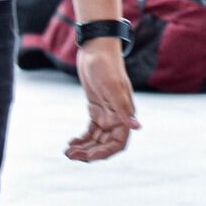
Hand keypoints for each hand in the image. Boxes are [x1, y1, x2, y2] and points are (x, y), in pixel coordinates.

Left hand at [64, 39, 138, 161]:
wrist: (95, 48)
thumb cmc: (105, 64)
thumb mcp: (112, 87)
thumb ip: (123, 108)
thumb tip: (137, 127)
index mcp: (124, 113)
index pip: (118, 143)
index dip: (105, 153)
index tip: (88, 157)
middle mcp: (117, 116)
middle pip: (105, 144)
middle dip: (89, 153)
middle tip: (71, 154)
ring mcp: (106, 113)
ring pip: (96, 140)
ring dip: (84, 148)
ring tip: (68, 151)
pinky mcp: (96, 109)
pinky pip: (91, 131)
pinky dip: (82, 139)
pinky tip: (71, 142)